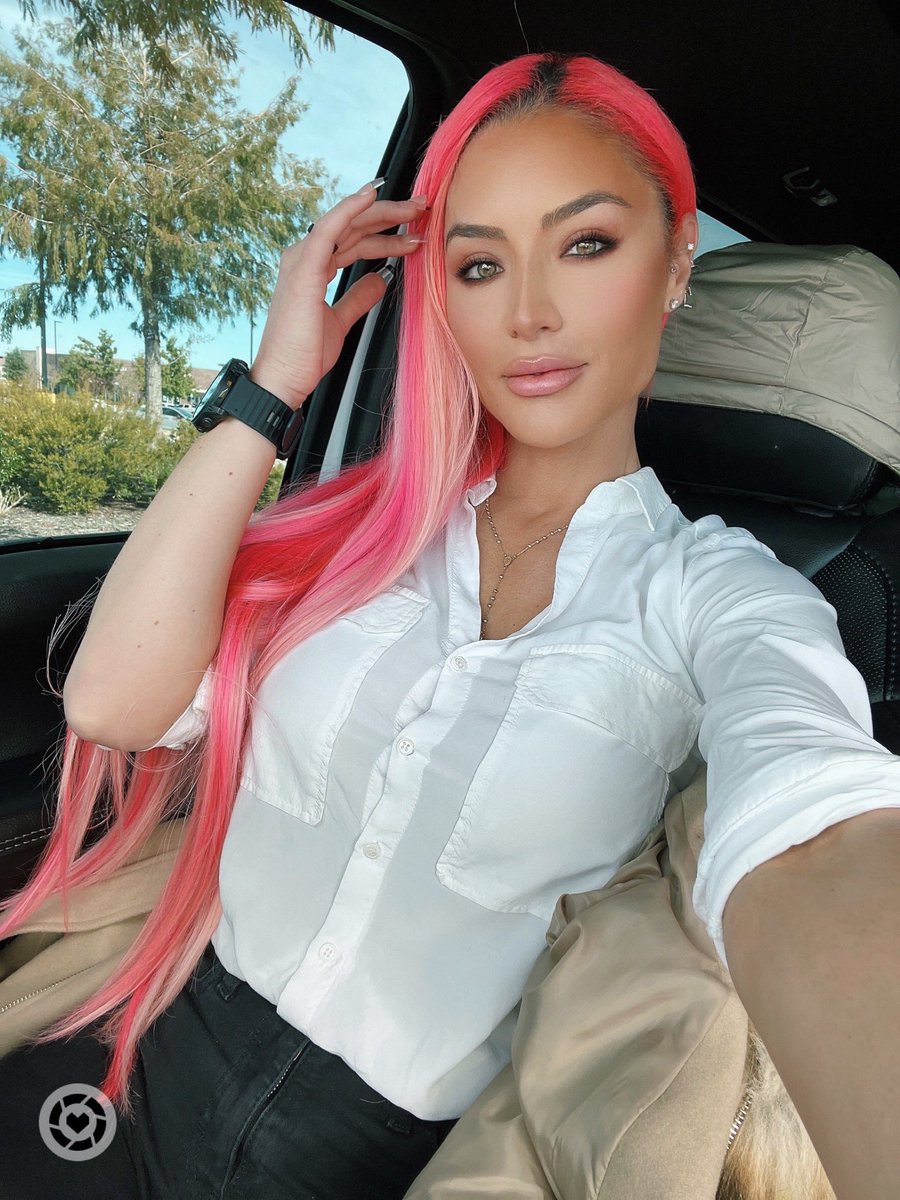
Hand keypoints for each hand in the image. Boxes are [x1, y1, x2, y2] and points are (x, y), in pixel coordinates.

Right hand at [249, 180, 427, 408]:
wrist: (284, 377)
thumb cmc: (304, 354)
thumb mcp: (341, 321)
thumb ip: (358, 297)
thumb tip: (380, 279)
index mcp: (314, 267)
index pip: (354, 240)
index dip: (386, 234)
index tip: (415, 232)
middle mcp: (306, 257)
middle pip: (354, 226)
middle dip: (391, 216)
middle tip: (422, 209)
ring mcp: (303, 259)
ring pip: (348, 223)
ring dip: (382, 212)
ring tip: (414, 207)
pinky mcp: (304, 268)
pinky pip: (329, 229)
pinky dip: (350, 209)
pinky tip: (371, 195)